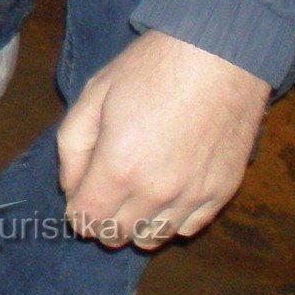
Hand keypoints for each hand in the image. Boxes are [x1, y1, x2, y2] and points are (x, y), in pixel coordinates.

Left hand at [57, 30, 269, 249]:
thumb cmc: (148, 69)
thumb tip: (71, 188)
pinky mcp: (223, 192)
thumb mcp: (93, 96)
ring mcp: (194, 196)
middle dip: (102, 223)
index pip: (88, 220)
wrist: (219, 56)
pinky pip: (190, 228)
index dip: (76, 214)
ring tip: (131, 200)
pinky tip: (164, 200)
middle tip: (101, 198)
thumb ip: (73, 147)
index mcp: (118, 167)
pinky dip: (171, 222)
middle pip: (119, 235)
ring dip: (135, 227)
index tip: (78, 201)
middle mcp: (156, 192)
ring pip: (155, 238)